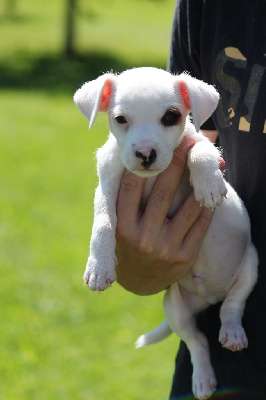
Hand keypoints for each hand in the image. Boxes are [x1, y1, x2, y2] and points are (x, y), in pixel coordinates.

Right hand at [115, 136, 213, 294]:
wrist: (139, 281)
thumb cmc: (126, 244)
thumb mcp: (117, 226)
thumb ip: (121, 201)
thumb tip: (129, 162)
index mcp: (122, 228)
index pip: (131, 188)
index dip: (143, 164)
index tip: (154, 146)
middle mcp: (142, 239)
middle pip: (162, 194)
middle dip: (174, 165)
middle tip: (183, 143)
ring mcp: (165, 249)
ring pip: (186, 208)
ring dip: (195, 181)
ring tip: (199, 162)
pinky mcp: (184, 257)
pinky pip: (200, 225)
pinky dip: (206, 205)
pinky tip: (207, 189)